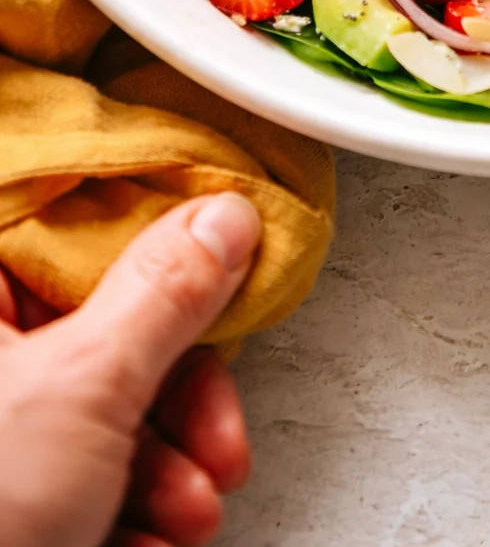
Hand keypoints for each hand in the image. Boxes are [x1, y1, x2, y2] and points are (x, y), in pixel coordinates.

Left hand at [0, 192, 261, 546]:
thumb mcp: (86, 388)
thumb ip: (167, 291)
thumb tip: (222, 218)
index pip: (78, 216)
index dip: (162, 229)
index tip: (225, 244)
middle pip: (109, 318)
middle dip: (181, 391)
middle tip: (214, 428)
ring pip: (109, 398)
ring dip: (171, 461)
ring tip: (189, 506)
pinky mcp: (12, 479)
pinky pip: (89, 458)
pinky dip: (135, 502)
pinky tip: (150, 536)